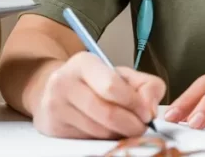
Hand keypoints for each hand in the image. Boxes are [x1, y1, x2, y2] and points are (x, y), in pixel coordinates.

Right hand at [32, 52, 165, 139]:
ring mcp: (56, 106)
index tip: (147, 114)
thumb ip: (147, 86)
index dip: (135, 104)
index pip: (112, 87)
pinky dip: (104, 141)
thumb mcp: (122, 75)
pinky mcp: (53, 128)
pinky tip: (105, 131)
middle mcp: (64, 82)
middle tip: (141, 127)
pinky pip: (88, 142)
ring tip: (123, 128)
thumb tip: (151, 109)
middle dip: (132, 125)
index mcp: (83, 63)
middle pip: (107, 114)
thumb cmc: (94, 82)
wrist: (55, 90)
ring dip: (119, 135)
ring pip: (100, 132)